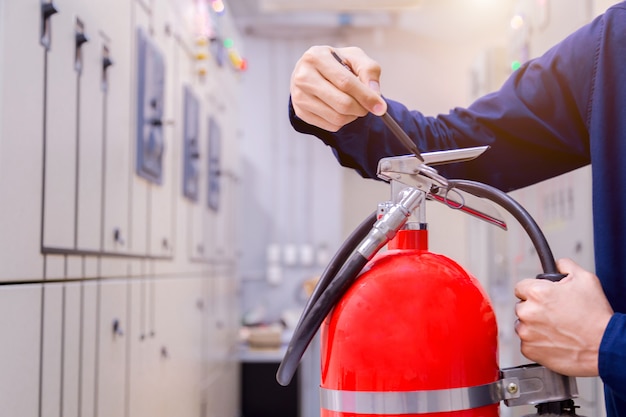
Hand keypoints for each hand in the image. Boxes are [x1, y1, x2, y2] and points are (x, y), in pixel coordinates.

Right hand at [290, 46, 386, 131]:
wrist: (311, 70)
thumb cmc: (335, 63)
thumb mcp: (354, 57)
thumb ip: (369, 70)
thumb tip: (375, 94)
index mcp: (316, 57)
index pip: (346, 82)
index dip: (366, 96)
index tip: (381, 107)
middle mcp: (303, 76)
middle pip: (342, 103)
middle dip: (361, 108)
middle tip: (368, 106)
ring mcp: (299, 96)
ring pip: (336, 117)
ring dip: (353, 116)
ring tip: (354, 105)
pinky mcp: (300, 112)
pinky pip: (330, 125)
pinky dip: (342, 121)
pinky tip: (341, 110)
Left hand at [514, 258, 612, 375]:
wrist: (605, 347)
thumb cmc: (595, 316)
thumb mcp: (585, 279)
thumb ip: (565, 266)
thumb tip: (557, 264)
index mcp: (537, 293)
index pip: (521, 287)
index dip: (534, 291)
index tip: (543, 297)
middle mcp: (527, 312)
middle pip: (521, 306)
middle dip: (534, 308)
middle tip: (554, 314)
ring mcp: (527, 333)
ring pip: (523, 325)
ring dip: (534, 326)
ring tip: (556, 328)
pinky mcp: (529, 350)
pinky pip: (527, 343)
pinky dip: (537, 342)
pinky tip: (554, 340)